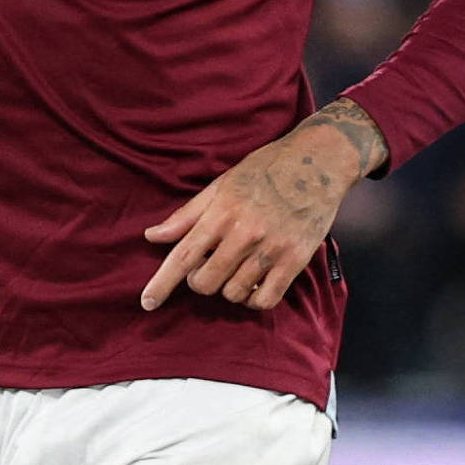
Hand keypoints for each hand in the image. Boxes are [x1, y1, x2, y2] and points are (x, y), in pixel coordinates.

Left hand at [140, 98, 385, 312]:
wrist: (318, 161)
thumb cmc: (265, 170)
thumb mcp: (222, 184)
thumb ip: (187, 215)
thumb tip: (152, 236)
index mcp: (222, 211)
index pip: (183, 255)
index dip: (161, 283)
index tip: (146, 303)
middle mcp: (245, 232)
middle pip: (205, 282)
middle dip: (199, 281)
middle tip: (209, 266)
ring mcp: (272, 248)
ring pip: (234, 294)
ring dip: (228, 288)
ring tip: (236, 269)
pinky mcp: (296, 260)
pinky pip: (266, 300)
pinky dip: (254, 300)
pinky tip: (255, 283)